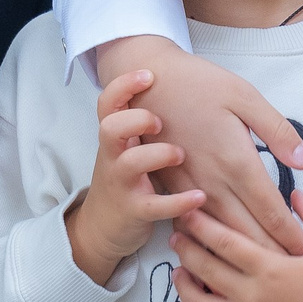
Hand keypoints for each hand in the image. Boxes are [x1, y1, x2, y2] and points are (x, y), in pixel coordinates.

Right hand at [65, 70, 205, 287]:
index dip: (123, 85)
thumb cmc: (127, 176)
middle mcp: (113, 156)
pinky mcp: (134, 211)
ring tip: (181, 155)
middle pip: (110, 127)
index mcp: (115, 137)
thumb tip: (187, 86)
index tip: (149, 75)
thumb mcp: (128, 147)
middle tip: (161, 122)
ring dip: (160, 154)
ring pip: (131, 162)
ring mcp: (121, 184)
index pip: (107, 103)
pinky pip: (156, 205)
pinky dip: (179, 200)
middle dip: (137, 118)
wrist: (103, 227)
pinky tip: (199, 196)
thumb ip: (146, 123)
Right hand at [93, 40, 302, 254]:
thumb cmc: (200, 84)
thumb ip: (277, 131)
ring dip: (244, 256)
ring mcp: (189, 190)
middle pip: (248, 231)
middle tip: (293, 274)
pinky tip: (221, 258)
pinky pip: (195, 227)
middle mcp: (213, 182)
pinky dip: (211, 245)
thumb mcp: (244, 96)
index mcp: (237, 160)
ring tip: (265, 275)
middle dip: (272, 255)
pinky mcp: (171, 189)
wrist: (147, 81)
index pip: (270, 211)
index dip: (290, 234)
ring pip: (221, 235)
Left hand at [171, 192, 302, 301]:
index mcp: (269, 269)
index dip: (201, 225)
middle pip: (205, 268)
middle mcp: (251, 296)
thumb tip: (295, 193)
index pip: (224, 242)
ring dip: (183, 284)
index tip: (188, 213)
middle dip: (186, 249)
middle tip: (175, 235)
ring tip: (179, 269)